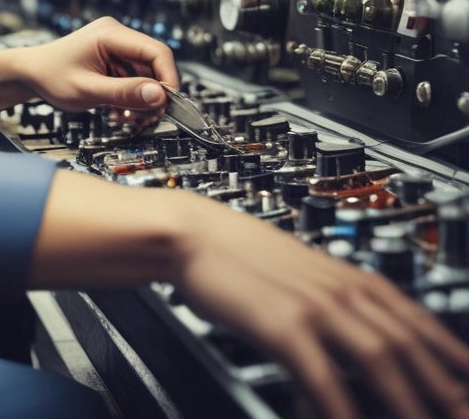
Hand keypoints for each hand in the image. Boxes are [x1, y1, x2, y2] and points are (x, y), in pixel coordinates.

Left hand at [0, 16, 177, 118]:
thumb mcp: (88, 90)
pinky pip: (134, 79)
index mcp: (110, 34)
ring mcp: (115, 47)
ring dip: (142, 100)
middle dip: (153, 94)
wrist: (30, 74)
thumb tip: (160, 96)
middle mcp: (116, 35)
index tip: (167, 104)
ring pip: (146, 75)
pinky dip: (132, 97)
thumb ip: (124, 93)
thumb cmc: (51, 77)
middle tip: (145, 119)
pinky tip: (119, 112)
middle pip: (154, 64)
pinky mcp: (113, 59)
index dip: (168, 78)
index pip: (156, 51)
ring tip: (126, 118)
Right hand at [175, 196, 468, 418]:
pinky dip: (341, 409)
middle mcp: (340, 289)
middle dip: (443, 389)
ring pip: (380, 359)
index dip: (451, 353)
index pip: (417, 318)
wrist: (193, 234)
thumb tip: (360, 334)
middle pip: (408, 345)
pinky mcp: (283, 324)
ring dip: (408, 402)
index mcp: (347, 275)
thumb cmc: (239, 253)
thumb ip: (335, 302)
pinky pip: (323, 377)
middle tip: (463, 417)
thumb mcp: (299, 272)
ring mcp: (314, 306)